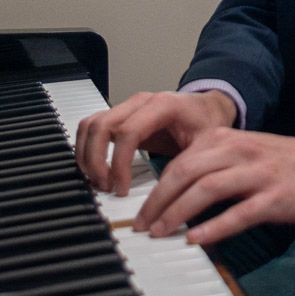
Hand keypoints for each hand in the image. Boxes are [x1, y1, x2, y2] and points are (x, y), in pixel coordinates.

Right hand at [76, 90, 236, 195]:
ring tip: (99, 181)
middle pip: (101, 126)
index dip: (119, 163)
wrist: (207, 108)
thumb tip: (167, 193)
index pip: (128, 132)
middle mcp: (140, 102)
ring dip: (87, 155)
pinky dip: (86, 148)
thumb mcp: (207, 143)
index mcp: (163, 105)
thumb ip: (188, 163)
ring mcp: (128, 106)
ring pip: (91, 124)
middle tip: (105, 187)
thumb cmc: (207, 123)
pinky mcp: (120, 116)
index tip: (122, 189)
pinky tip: (95, 170)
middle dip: (96, 161)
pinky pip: (92, 126)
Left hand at [134, 130, 294, 245]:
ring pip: (207, 189)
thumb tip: (178, 191)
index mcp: (229, 139)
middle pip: (186, 172)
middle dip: (158, 200)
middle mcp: (240, 151)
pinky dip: (214, 227)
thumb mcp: (248, 152)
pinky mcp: (275, 198)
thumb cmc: (288, 163)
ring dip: (177, 212)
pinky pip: (239, 213)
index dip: (156, 186)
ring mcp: (258, 174)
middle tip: (142, 225)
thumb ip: (216, 165)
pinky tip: (196, 240)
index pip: (181, 161)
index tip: (140, 209)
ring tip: (160, 233)